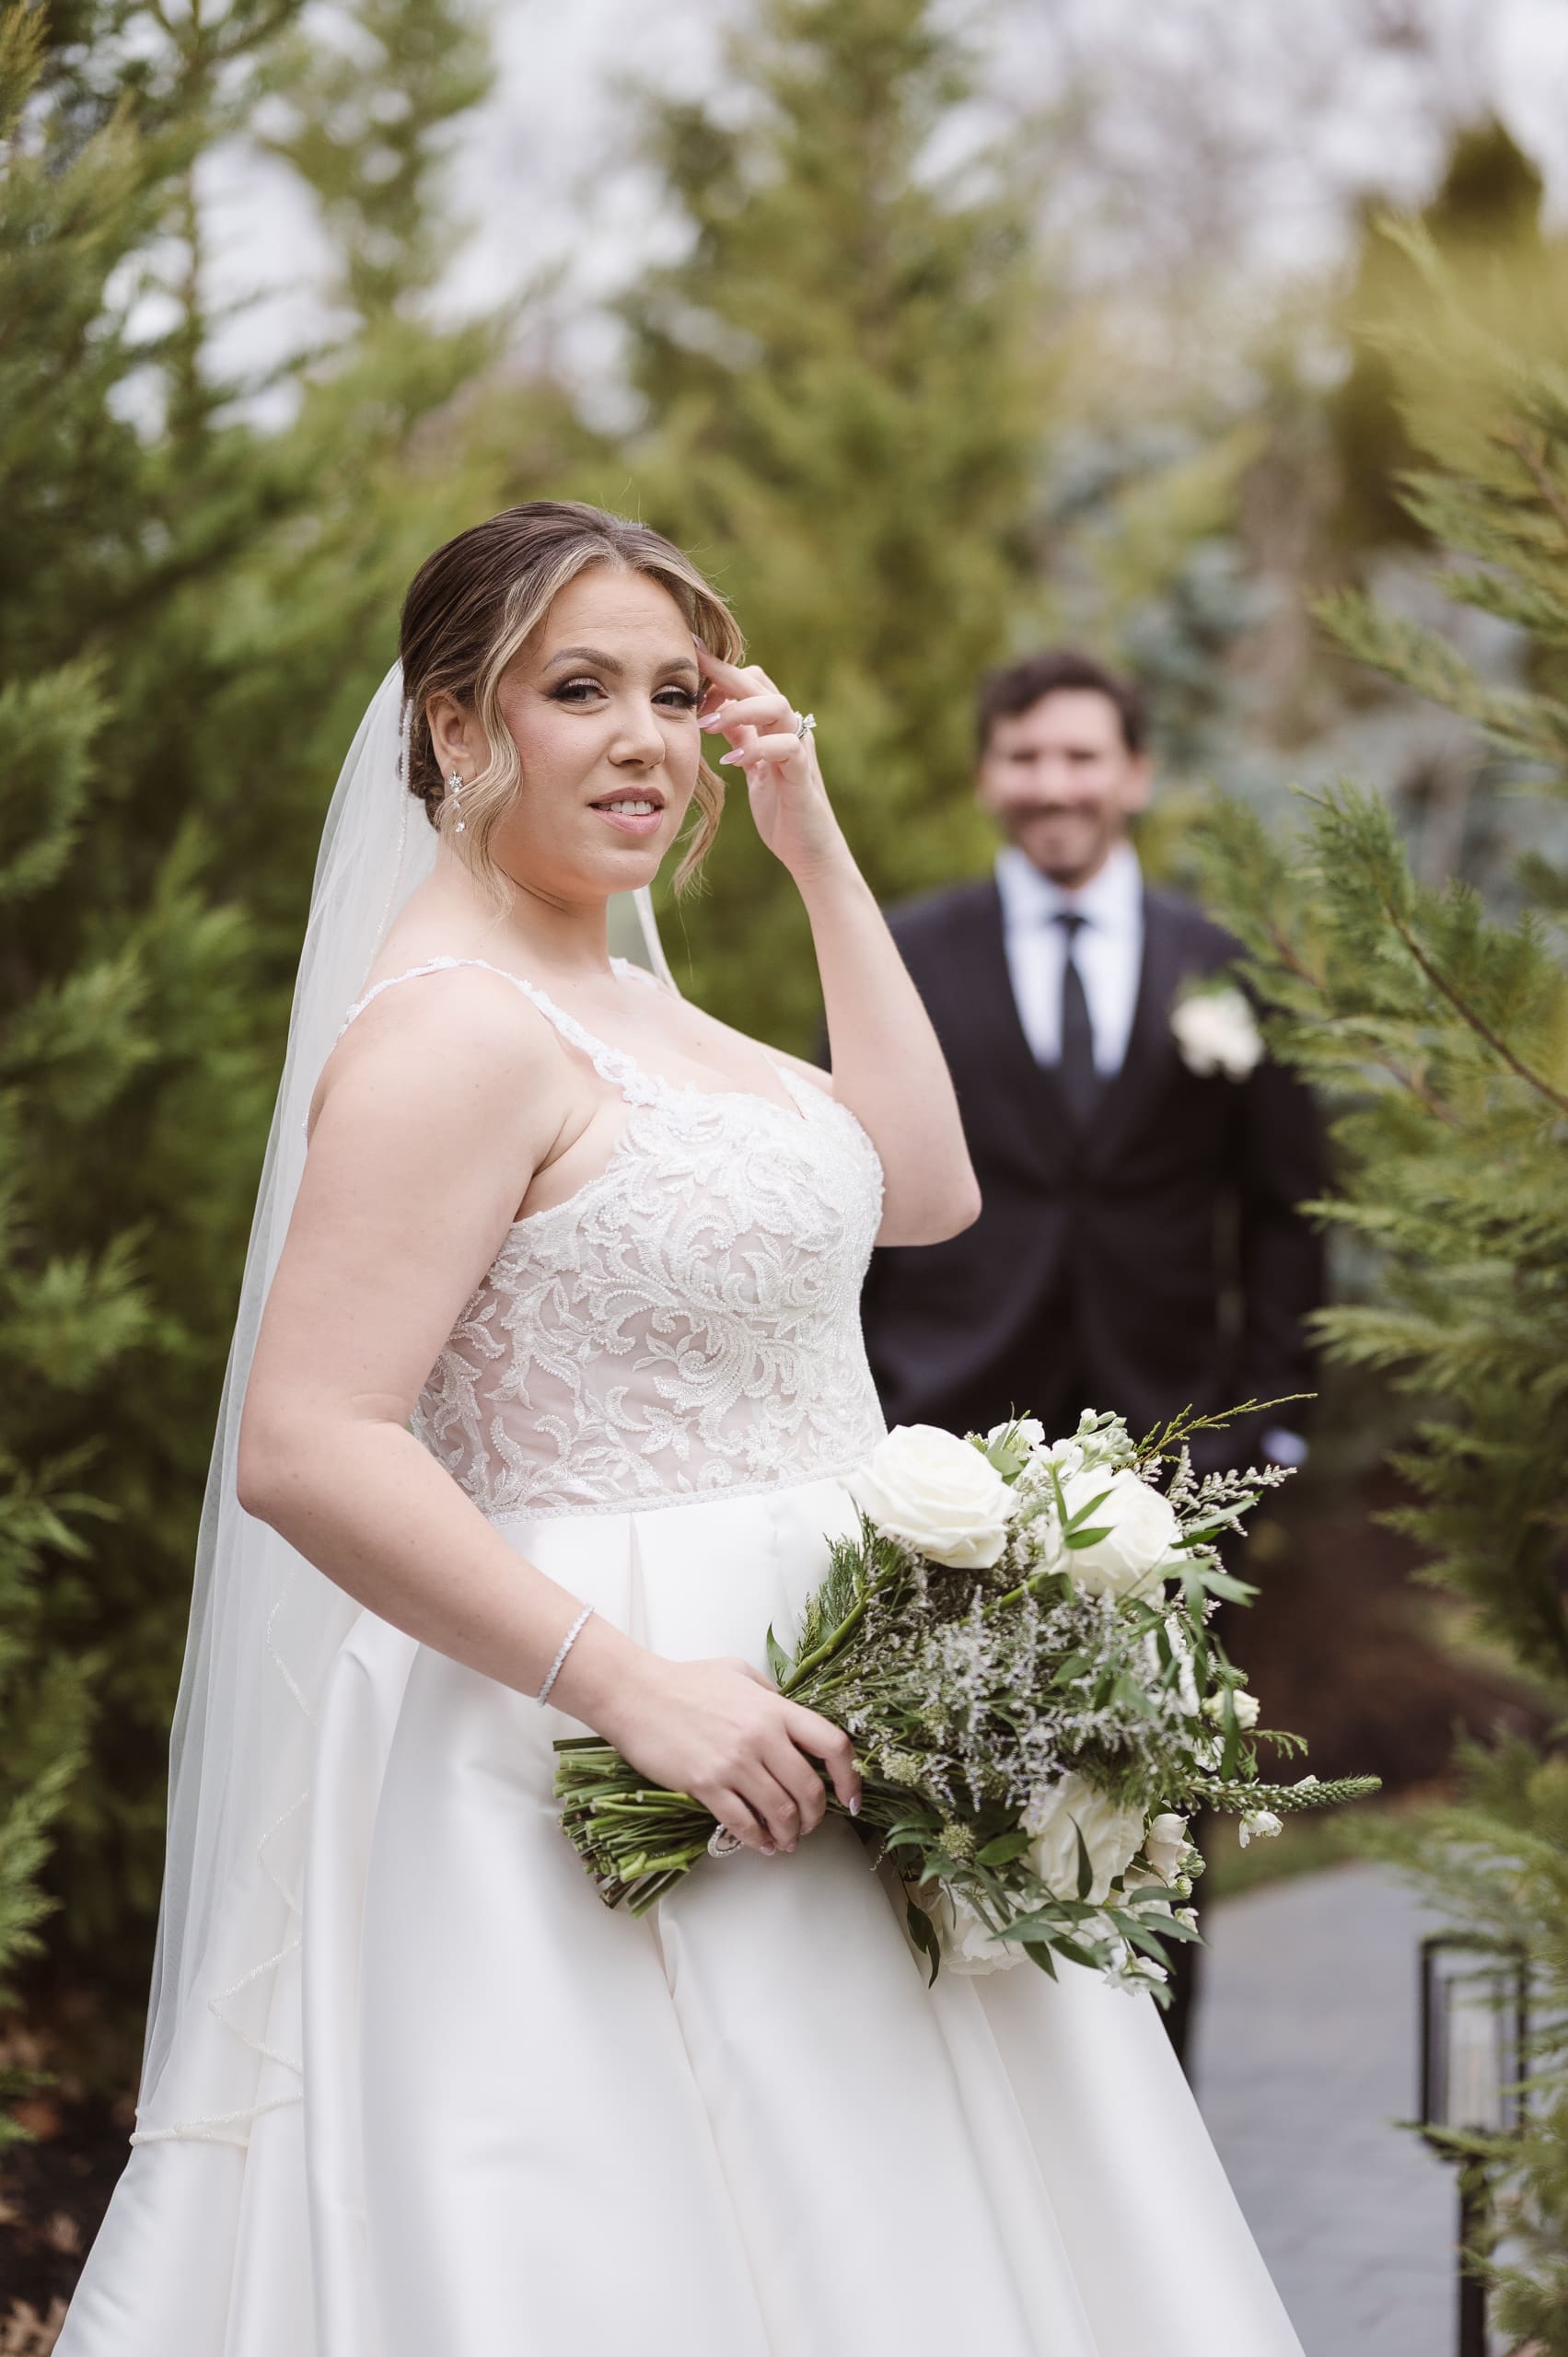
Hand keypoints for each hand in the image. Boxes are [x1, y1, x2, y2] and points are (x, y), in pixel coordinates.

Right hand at [598, 1652, 861, 1854]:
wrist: (635, 1694)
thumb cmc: (684, 1680)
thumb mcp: (739, 1673)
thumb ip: (770, 1694)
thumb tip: (788, 1715)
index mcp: (775, 1708)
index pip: (832, 1745)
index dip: (850, 1777)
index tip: (850, 1798)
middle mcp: (762, 1736)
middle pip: (809, 1789)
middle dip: (816, 1816)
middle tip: (810, 1826)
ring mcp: (735, 1762)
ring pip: (781, 1813)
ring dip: (790, 1834)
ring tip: (787, 1841)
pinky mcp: (707, 1784)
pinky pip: (743, 1823)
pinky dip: (758, 1841)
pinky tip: (761, 1844)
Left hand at [695, 643, 845, 879]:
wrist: (809, 849)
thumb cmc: (780, 808)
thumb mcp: (752, 765)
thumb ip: (741, 736)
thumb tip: (715, 711)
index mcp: (775, 724)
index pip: (749, 681)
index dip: (719, 672)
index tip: (687, 667)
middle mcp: (790, 729)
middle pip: (759, 683)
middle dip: (723, 675)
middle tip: (690, 679)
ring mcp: (799, 748)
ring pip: (777, 706)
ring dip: (739, 710)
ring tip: (707, 726)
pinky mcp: (802, 774)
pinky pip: (786, 747)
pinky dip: (757, 749)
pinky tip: (733, 761)